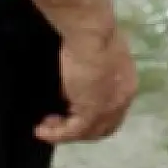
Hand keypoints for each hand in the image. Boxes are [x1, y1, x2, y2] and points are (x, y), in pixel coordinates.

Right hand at [36, 27, 136, 144]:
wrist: (91, 33)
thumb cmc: (91, 36)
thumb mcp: (94, 57)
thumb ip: (90, 74)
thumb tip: (73, 86)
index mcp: (127, 83)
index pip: (113, 110)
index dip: (95, 115)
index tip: (72, 110)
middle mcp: (122, 100)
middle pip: (103, 126)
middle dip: (81, 129)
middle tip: (58, 122)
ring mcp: (109, 108)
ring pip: (88, 132)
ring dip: (66, 132)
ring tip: (45, 127)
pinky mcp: (92, 113)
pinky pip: (73, 132)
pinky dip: (56, 134)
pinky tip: (41, 131)